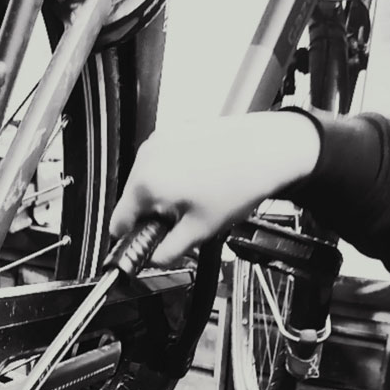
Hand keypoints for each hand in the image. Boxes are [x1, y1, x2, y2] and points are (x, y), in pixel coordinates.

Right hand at [109, 111, 320, 266]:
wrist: (271, 148)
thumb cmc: (241, 182)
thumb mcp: (200, 231)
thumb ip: (168, 252)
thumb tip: (155, 259)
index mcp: (146, 183)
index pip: (118, 222)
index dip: (133, 240)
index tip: (148, 244)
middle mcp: (147, 156)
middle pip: (133, 199)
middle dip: (152, 216)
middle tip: (183, 223)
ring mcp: (161, 139)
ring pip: (148, 180)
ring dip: (164, 195)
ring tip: (197, 199)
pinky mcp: (176, 130)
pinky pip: (163, 162)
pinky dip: (174, 174)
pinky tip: (201, 180)